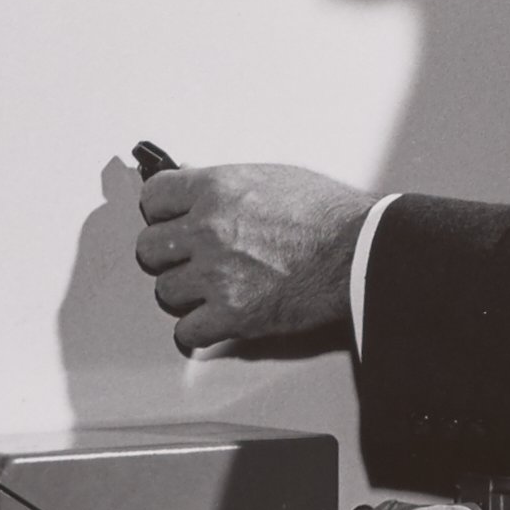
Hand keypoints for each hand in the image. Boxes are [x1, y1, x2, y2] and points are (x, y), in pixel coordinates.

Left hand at [133, 163, 375, 354]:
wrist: (360, 251)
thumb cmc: (330, 214)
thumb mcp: (273, 177)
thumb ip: (225, 186)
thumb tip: (194, 186)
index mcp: (216, 189)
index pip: (153, 199)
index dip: (162, 212)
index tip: (169, 221)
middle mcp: (208, 229)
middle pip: (149, 249)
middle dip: (168, 255)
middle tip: (189, 259)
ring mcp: (217, 274)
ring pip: (165, 291)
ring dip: (186, 294)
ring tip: (211, 289)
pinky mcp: (233, 315)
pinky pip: (187, 332)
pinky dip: (199, 330)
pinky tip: (215, 320)